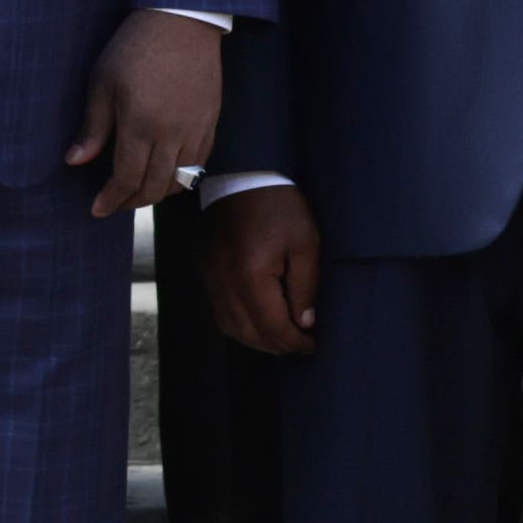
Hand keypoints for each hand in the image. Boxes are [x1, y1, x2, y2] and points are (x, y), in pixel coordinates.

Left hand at [68, 8, 226, 219]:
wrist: (181, 24)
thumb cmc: (133, 49)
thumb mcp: (101, 84)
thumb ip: (93, 128)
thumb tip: (74, 161)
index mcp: (141, 125)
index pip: (127, 178)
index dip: (110, 199)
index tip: (95, 209)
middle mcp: (173, 134)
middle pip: (156, 187)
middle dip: (132, 202)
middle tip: (113, 205)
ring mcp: (197, 130)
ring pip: (181, 180)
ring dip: (158, 193)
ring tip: (136, 193)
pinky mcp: (211, 123)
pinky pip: (200, 163)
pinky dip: (183, 177)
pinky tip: (165, 174)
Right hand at [201, 182, 319, 357]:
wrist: (242, 178)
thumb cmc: (280, 207)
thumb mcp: (305, 244)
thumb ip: (305, 287)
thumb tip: (305, 323)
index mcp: (250, 274)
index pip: (272, 325)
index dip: (296, 341)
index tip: (315, 343)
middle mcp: (224, 281)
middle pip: (248, 332)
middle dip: (278, 345)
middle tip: (302, 345)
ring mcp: (211, 277)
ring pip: (231, 326)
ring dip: (257, 339)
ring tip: (282, 338)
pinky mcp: (207, 271)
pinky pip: (220, 311)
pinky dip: (240, 325)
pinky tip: (258, 323)